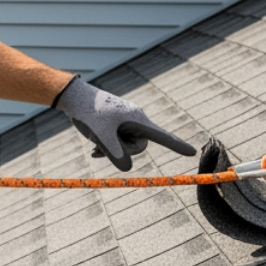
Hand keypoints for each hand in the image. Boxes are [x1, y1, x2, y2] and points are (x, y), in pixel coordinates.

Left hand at [53, 75, 195, 171]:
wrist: (74, 97)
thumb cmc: (89, 112)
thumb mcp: (101, 135)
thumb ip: (114, 153)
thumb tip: (127, 168)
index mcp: (137, 120)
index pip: (161, 136)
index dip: (177, 146)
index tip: (192, 152)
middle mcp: (135, 121)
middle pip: (139, 146)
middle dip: (122, 150)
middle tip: (102, 141)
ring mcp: (126, 123)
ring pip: (126, 146)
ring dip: (111, 149)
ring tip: (95, 141)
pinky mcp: (116, 125)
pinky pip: (118, 142)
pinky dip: (107, 147)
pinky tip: (94, 147)